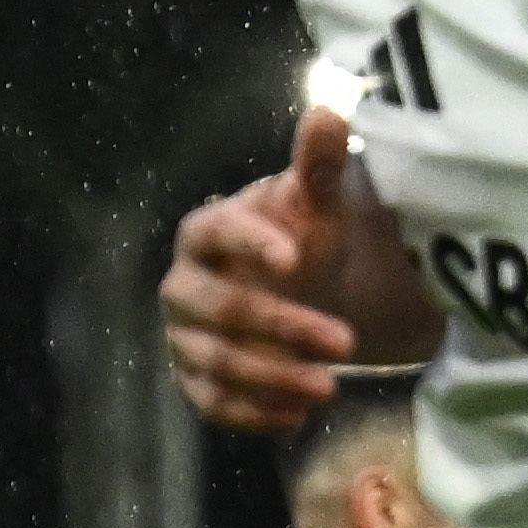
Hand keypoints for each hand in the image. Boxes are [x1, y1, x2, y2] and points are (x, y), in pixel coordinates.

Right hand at [160, 102, 426, 434]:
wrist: (292, 290)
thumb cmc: (302, 238)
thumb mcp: (318, 203)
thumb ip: (319, 164)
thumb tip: (329, 112)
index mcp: (204, 232)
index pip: (215, 233)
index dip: (249, 243)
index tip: (294, 257)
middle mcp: (181, 285)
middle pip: (217, 308)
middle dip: (281, 327)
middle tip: (346, 342)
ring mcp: (183, 337)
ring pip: (215, 362)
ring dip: (273, 378)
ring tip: (331, 388)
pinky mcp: (193, 380)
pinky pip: (212, 403)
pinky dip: (254, 413)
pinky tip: (299, 415)